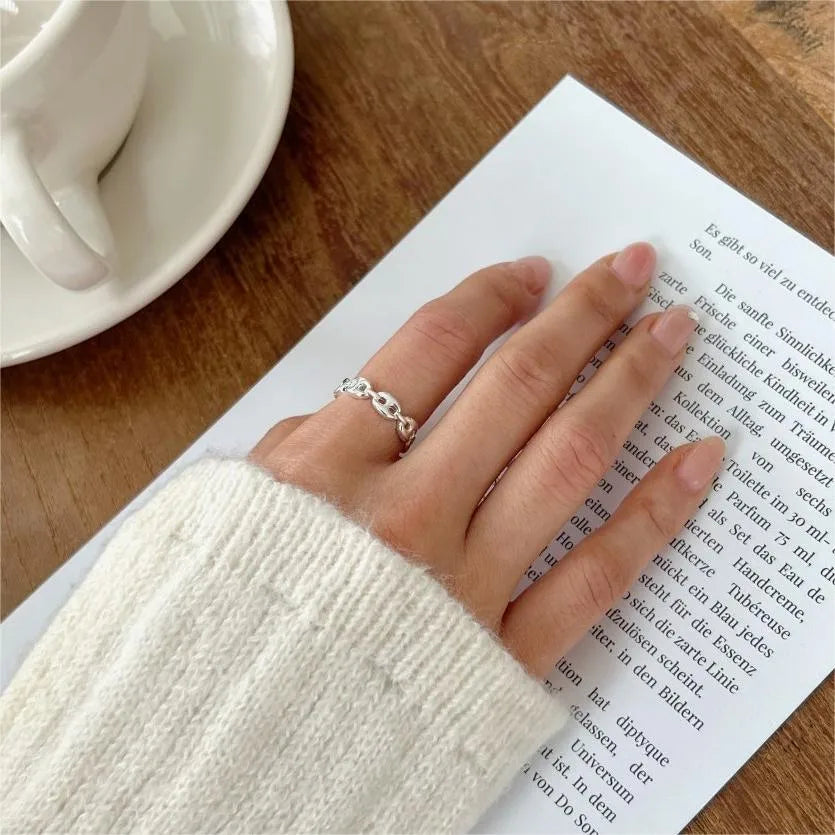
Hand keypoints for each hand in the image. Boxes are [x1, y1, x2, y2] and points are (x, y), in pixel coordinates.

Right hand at [250, 243, 724, 677]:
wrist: (228, 751)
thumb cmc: (223, 625)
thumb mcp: (233, 511)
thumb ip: (300, 445)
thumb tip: (355, 405)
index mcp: (330, 470)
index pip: (432, 349)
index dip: (492, 297)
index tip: (533, 274)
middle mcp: (405, 515)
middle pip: (518, 387)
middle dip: (584, 315)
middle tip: (631, 270)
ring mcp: (462, 584)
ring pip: (568, 460)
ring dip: (631, 383)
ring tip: (674, 334)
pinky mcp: (501, 655)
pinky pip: (595, 576)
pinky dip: (654, 514)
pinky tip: (697, 463)